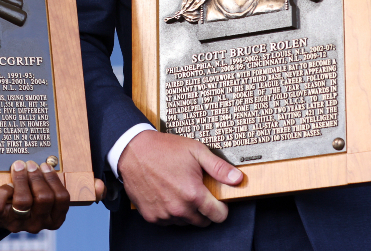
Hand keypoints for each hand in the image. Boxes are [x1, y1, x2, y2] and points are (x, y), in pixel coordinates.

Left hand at [0, 160, 91, 233]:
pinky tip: (4, 184)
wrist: (6, 214)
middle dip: (37, 177)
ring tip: (18, 167)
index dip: (53, 180)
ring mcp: (18, 224)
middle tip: (31, 164)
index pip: (61, 200)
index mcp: (55, 219)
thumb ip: (80, 190)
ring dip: (20, 180)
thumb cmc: (35, 199)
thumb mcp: (54, 196)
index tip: (46, 165)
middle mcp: (38, 224)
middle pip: (43, 199)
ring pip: (23, 201)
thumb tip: (100, 186)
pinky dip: (1, 191)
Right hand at [116, 130, 241, 225]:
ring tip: (179, 190)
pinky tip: (167, 195)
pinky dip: (170, 212)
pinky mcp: (151, 216)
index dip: (221, 208)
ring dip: (186, 211)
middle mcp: (179, 208)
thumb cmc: (163, 149)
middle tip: (197, 192)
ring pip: (185, 222)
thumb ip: (219, 168)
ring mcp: (164, 214)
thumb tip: (237, 179)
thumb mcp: (196, 151)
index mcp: (193, 194)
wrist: (133, 150)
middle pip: (202, 222)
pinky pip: (168, 221)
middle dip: (204, 210)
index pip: (218, 216)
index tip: (217, 201)